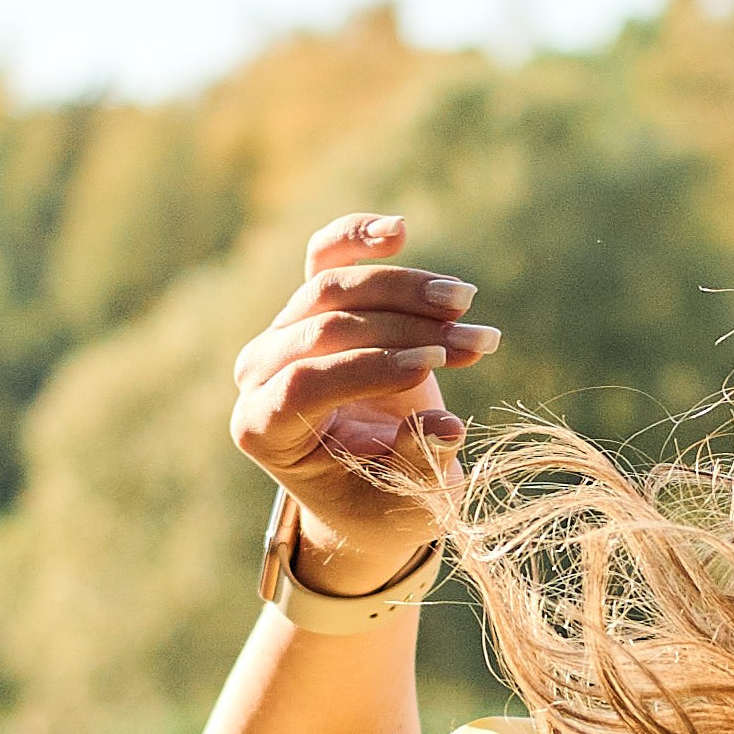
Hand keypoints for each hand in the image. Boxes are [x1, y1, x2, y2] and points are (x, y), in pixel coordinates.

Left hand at [228, 210, 500, 593]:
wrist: (371, 486)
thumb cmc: (382, 502)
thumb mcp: (406, 502)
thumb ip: (417, 463)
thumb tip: (445, 427)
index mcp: (263, 428)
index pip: (306, 382)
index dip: (370, 368)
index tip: (433, 368)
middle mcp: (260, 374)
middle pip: (324, 326)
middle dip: (404, 329)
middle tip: (473, 341)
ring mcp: (281, 332)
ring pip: (335, 287)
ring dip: (408, 291)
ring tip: (467, 305)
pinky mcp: (310, 303)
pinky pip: (326, 254)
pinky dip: (359, 236)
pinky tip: (397, 230)